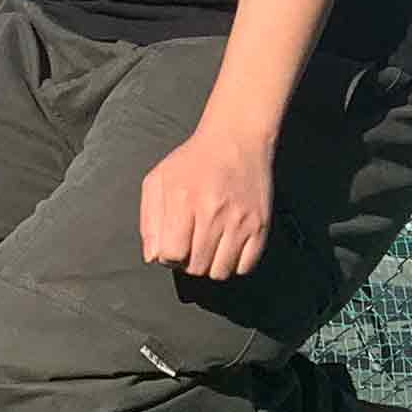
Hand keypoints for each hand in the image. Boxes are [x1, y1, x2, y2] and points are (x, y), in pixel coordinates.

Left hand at [141, 123, 275, 281]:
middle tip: (191, 243)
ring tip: (209, 246)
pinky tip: (227, 246)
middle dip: (188, 262)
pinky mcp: (261, 225)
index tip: (173, 244)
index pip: (171, 255)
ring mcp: (239, 220)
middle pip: (195, 267)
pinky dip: (234, 264)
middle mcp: (213, 212)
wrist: (237, 138)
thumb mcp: (158, 180)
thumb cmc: (193, 161)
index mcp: (183, 200)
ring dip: (210, 265)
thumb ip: (150, 221)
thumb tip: (153, 257)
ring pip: (219, 272)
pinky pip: (245, 267)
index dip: (168, 256)